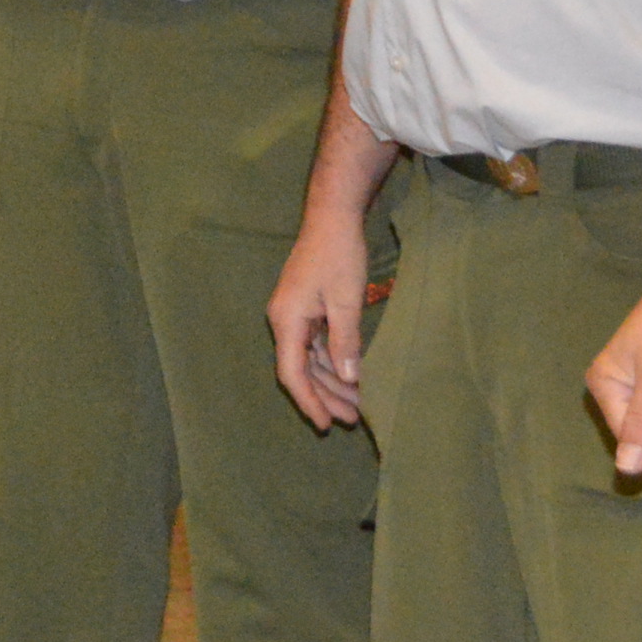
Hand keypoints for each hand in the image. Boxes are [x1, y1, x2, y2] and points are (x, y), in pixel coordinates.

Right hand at [268, 217, 371, 428]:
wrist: (332, 217)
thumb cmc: (338, 254)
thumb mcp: (346, 300)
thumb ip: (345, 342)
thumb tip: (350, 379)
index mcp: (286, 320)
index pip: (292, 373)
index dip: (309, 401)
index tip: (326, 424)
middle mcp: (285, 322)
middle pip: (301, 370)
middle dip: (325, 396)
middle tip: (352, 420)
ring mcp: (295, 315)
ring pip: (310, 359)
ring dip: (332, 381)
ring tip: (357, 404)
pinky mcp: (306, 309)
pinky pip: (316, 345)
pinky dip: (333, 362)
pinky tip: (351, 376)